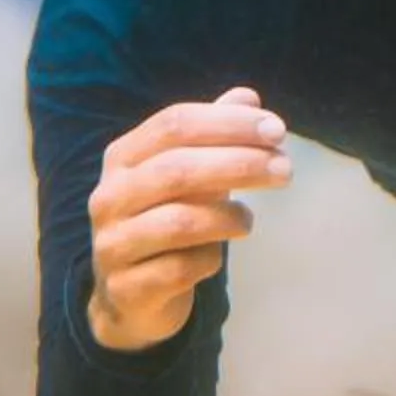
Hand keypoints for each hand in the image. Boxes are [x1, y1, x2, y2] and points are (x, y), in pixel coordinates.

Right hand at [86, 87, 290, 350]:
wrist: (129, 298)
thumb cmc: (163, 220)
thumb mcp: (186, 173)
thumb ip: (212, 135)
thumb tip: (248, 96)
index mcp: (122, 157)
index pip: (174, 124)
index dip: (229, 123)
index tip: (278, 130)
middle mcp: (110, 196)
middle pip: (178, 168)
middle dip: (240, 163)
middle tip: (285, 169)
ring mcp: (113, 243)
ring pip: (179, 222)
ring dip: (228, 216)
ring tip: (249, 219)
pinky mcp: (126, 288)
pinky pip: (179, 269)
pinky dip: (208, 259)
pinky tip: (216, 255)